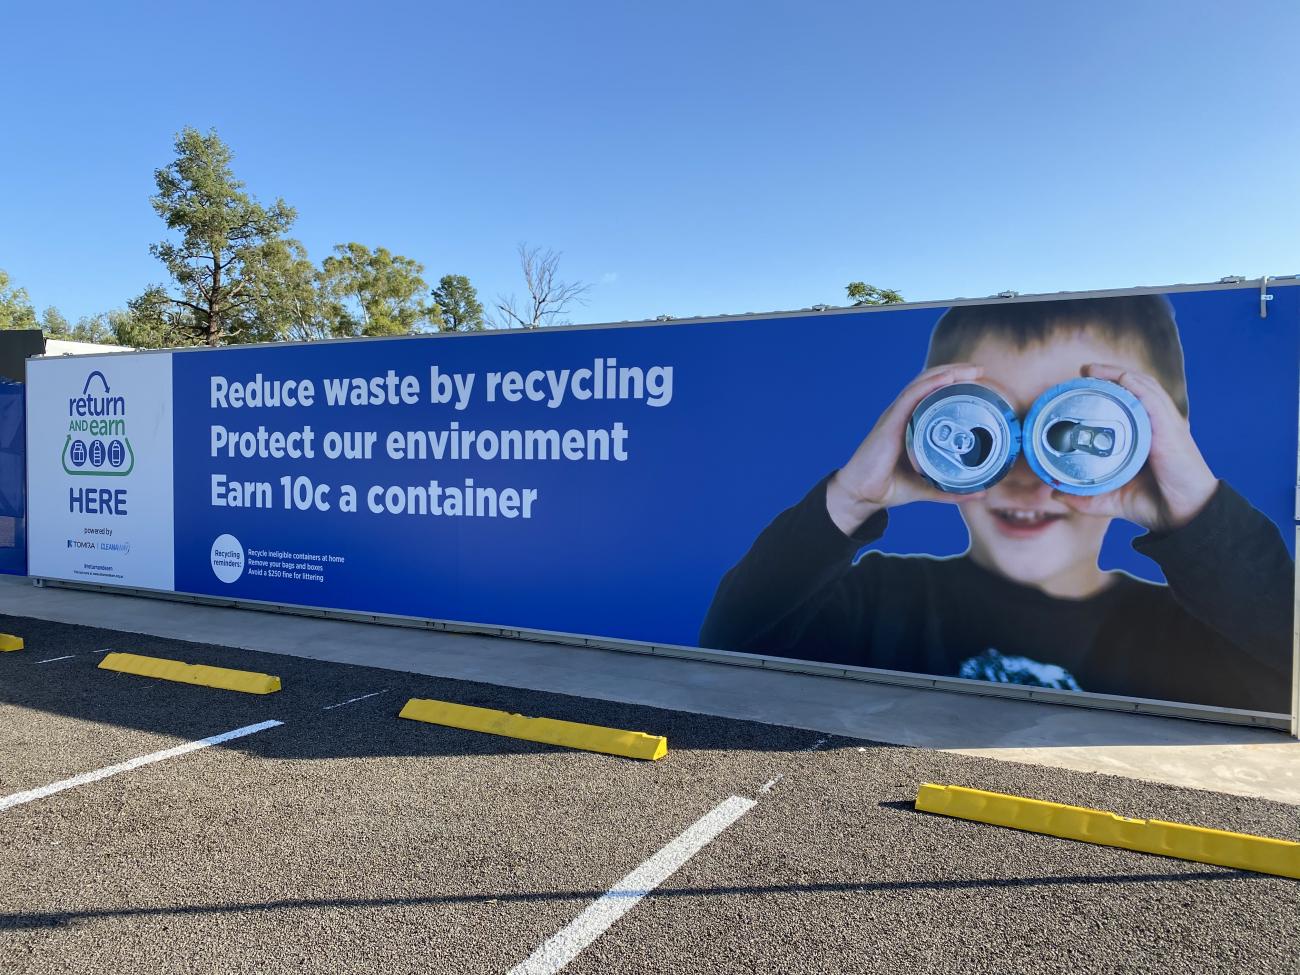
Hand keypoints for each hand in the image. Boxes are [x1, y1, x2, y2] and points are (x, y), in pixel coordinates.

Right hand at [826, 364, 986, 534]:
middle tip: (981, 371)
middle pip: (930, 382)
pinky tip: (947, 378)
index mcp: (911, 423)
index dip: (955, 382)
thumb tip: (982, 494)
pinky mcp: (889, 423)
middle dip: (956, 372)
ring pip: (922, 384)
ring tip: (971, 371)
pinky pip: (910, 397)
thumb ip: (953, 490)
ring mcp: (895, 416)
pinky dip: (929, 384)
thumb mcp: (929, 487)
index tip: (980, 381)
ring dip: (948, 373)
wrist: (864, 495)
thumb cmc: (891, 487)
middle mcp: (903, 414)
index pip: (933, 393)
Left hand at [1049, 363, 1217, 531]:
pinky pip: (1154, 400)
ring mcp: (1163, 426)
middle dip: (1108, 376)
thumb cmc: (1155, 504)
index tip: (1079, 386)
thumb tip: (1055, 494)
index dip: (1105, 390)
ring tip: (1092, 370)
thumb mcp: (1111, 498)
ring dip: (1117, 374)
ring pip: (1142, 388)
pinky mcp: (1170, 430)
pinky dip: (1138, 387)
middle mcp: (1154, 426)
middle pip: (1132, 389)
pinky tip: (1122, 379)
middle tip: (1082, 372)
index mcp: (1142, 437)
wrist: (1183, 516)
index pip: (1125, 403)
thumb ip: (1085, 498)